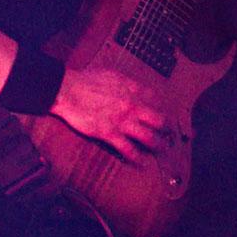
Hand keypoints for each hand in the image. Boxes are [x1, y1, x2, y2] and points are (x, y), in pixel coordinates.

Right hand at [49, 66, 166, 163]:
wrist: (68, 90)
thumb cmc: (84, 81)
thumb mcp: (109, 73)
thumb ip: (123, 81)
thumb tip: (129, 84)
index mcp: (131, 89)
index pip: (155, 98)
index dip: (161, 106)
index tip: (162, 111)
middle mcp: (131, 106)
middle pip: (158, 120)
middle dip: (166, 128)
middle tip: (168, 133)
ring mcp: (122, 121)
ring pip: (149, 137)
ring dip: (157, 145)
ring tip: (161, 149)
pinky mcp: (110, 134)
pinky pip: (128, 149)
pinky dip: (136, 158)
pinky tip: (140, 163)